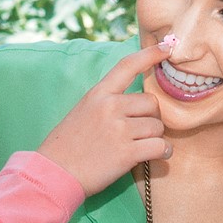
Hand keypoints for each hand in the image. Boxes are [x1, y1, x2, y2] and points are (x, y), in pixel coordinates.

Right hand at [38, 42, 170, 194]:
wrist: (55, 174)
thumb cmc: (66, 147)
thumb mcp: (82, 112)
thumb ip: (106, 103)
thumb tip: (134, 106)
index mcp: (98, 94)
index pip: (128, 66)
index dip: (150, 55)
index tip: (167, 48)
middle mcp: (110, 107)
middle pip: (151, 103)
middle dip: (151, 117)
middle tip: (140, 132)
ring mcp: (119, 129)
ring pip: (157, 126)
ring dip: (155, 137)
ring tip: (144, 147)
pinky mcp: (127, 153)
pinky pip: (160, 146)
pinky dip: (164, 152)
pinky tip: (160, 155)